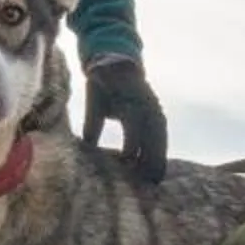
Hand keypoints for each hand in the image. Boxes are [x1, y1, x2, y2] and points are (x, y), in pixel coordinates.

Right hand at [81, 56, 168, 184]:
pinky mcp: (137, 98)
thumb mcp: (98, 111)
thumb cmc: (104, 86)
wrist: (103, 59)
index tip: (152, 181)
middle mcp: (150, 111)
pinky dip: (135, 140)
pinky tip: (131, 156)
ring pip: (152, 135)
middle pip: (157, 142)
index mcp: (145, 115)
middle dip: (155, 162)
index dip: (153, 159)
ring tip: (146, 175)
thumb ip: (94, 129)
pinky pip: (138, 123)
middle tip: (152, 185)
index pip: (155, 142)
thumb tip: (87, 147)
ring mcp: (146, 104)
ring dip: (149, 155)